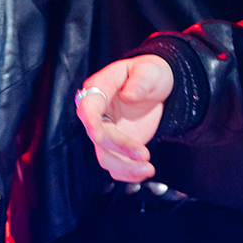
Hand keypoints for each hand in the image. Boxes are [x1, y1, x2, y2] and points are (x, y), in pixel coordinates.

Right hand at [73, 55, 172, 181]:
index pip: (88, 108)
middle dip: (119, 147)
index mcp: (98, 89)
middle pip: (98, 136)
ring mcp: (106, 132)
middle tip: (144, 154)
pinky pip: (116, 164)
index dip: (90, 121)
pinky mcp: (116, 147)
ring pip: (105, 156)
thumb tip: (129, 95)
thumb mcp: (149, 70)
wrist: (155, 87)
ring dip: (124, 166)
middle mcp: (97, 114)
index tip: (97, 134)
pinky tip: (144, 172)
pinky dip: (128, 172)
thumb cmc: (148, 73)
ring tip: (148, 169)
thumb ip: (140, 80)